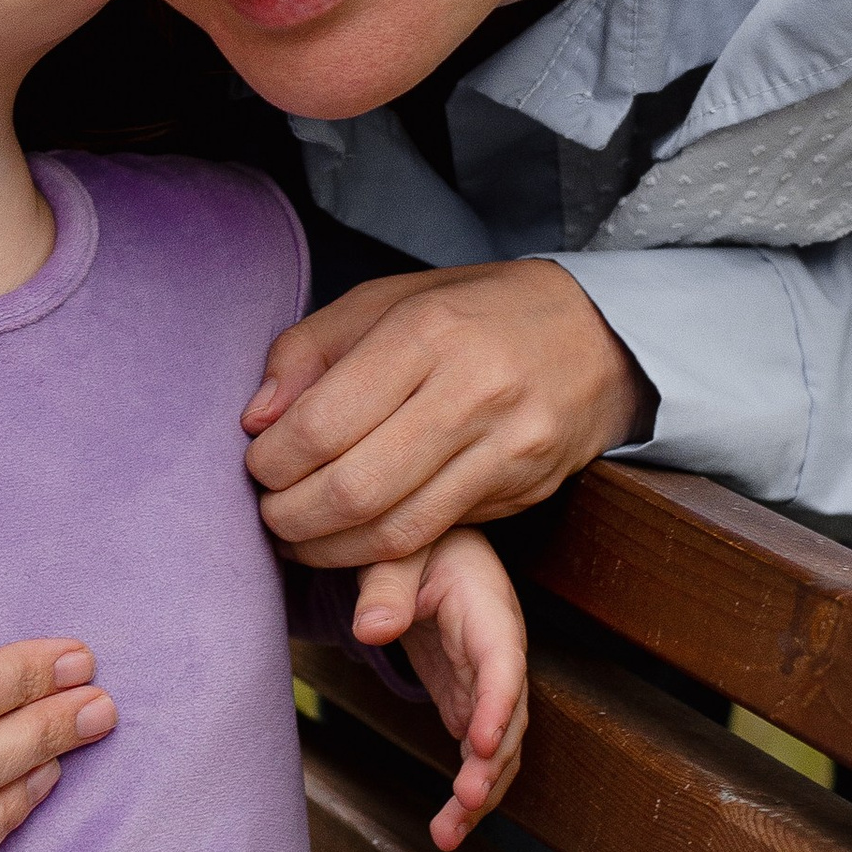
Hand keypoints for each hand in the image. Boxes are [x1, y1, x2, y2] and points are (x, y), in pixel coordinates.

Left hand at [242, 260, 647, 565]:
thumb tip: (257, 420)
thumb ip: (308, 351)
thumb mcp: (384, 300)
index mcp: (426, 332)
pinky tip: (352, 539)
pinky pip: (437, 536)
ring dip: (328, 548)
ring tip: (298, 536)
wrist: (595, 334)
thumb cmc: (472, 313)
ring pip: (396, 531)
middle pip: (354, 489)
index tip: (257, 465)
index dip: (272, 460)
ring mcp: (506, 448)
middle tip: (268, 513)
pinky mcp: (526, 490)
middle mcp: (471, 392)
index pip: (322, 423)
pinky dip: (380, 551)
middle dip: (291, 517)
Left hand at [353, 528, 528, 850]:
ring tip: (448, 833)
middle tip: (467, 799)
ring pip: (498, 748)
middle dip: (492, 763)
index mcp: (487, 613)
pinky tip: (447, 828)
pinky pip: (476, 756)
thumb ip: (385, 588)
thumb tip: (369, 631)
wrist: (431, 549)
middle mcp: (499, 655)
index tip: (480, 742)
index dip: (497, 703)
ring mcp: (486, 686)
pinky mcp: (468, 706)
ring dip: (481, 793)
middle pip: (510, 717)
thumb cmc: (417, 545)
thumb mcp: (397, 553)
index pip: (502, 661)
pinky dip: (467, 793)